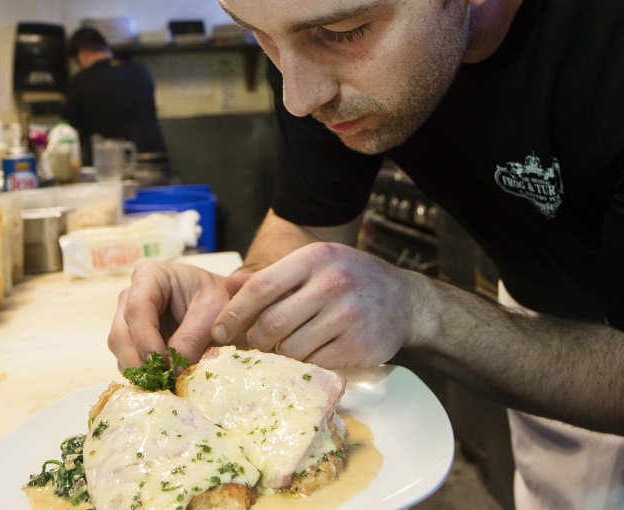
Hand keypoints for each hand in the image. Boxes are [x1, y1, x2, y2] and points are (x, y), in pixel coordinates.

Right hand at [108, 261, 230, 370]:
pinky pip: (129, 362)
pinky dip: (145, 375)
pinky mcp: (132, 342)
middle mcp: (131, 297)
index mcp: (150, 276)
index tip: (162, 363)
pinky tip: (165, 381)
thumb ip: (193, 337)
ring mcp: (128, 321)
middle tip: (165, 381)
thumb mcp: (214, 311)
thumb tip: (172, 370)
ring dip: (142, 371)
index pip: (137, 308)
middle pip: (121, 334)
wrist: (223, 307)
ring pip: (121, 352)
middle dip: (141, 361)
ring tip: (169, 383)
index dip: (145, 338)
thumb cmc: (218, 298)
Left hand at [212, 243, 420, 368]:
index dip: (233, 314)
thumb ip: (273, 276)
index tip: (218, 333)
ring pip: (291, 349)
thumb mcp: (316, 265)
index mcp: (315, 259)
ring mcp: (349, 316)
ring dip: (280, 356)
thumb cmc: (351, 280)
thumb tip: (228, 286)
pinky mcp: (360, 346)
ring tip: (285, 350)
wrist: (405, 300)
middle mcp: (333, 283)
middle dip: (255, 342)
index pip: (260, 287)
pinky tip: (311, 355)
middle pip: (272, 324)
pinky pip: (316, 364)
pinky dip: (306, 365)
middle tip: (256, 346)